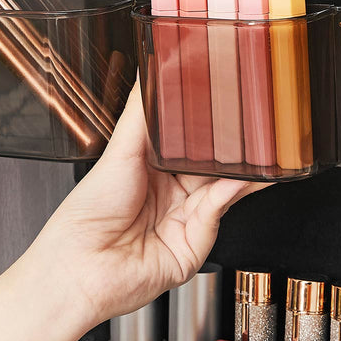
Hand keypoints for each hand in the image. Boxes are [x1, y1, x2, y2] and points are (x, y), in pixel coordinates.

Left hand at [35, 79, 266, 327]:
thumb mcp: (118, 151)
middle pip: (213, 161)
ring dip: (243, 167)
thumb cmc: (85, 216)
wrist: (80, 270)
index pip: (191, 139)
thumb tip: (148, 69)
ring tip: (260, 146)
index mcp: (152, 167)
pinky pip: (220, 209)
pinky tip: (242, 176)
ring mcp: (187, 216)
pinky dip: (234, 190)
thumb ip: (141, 112)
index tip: (227, 98)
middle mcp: (173, 191)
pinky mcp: (198, 241)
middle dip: (233, 145)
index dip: (209, 122)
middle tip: (253, 121)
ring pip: (224, 184)